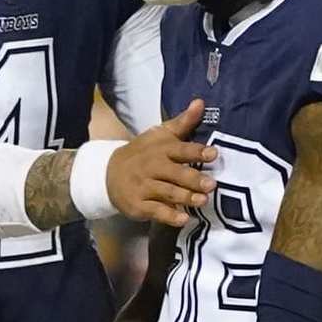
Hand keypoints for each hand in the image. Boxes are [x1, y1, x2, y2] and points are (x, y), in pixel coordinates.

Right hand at [107, 100, 217, 226]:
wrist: (108, 174)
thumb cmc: (142, 154)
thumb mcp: (159, 135)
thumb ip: (182, 122)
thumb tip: (201, 102)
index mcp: (160, 149)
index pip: (179, 149)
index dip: (196, 152)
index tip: (213, 154)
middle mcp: (151, 167)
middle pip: (174, 173)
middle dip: (193, 179)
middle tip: (212, 184)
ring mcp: (144, 187)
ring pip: (167, 193)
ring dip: (185, 197)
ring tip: (203, 201)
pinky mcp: (138, 205)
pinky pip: (155, 211)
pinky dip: (169, 216)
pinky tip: (183, 219)